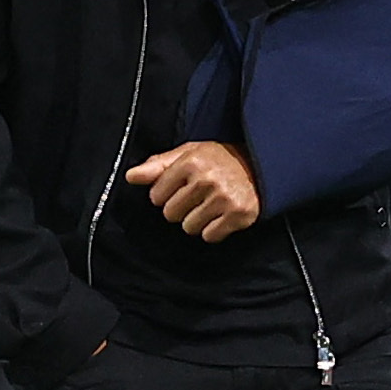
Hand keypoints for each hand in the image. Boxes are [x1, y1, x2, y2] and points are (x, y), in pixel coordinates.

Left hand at [124, 142, 259, 242]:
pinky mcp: (238, 215)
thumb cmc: (218, 160)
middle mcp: (206, 179)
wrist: (260, 166)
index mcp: (190, 161)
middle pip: (170, 214)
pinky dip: (214, 230)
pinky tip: (221, 215)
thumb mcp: (187, 153)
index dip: (165, 194)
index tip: (179, 188)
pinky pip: (210, 236)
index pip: (156, 195)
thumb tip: (130, 176)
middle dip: (180, 208)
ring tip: (209, 205)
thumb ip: (157, 165)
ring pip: (189, 228)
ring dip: (196, 220)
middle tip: (196, 197)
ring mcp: (223, 198)